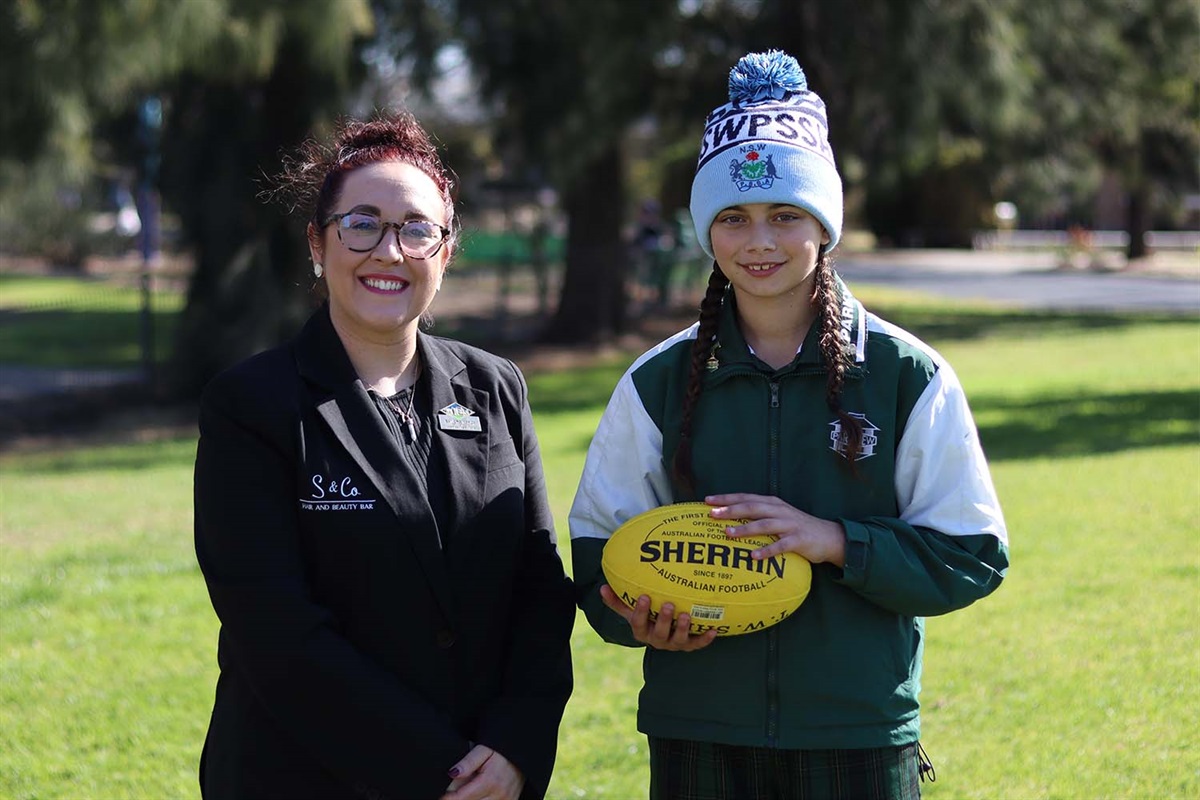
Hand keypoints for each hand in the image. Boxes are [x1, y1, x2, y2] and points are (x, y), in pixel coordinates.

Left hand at [441, 744, 523, 799]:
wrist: (523, 753)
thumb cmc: (502, 750)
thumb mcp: (484, 749)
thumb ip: (468, 762)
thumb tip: (452, 773)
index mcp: (490, 781)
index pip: (462, 797)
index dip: (448, 799)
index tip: (439, 798)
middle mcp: (499, 795)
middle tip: (451, 792)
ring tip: (465, 790)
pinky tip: (477, 795)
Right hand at [600, 584, 718, 651]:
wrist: (662, 635)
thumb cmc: (645, 618)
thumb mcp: (630, 610)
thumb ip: (617, 601)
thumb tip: (602, 587)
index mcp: (641, 631)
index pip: (638, 623)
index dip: (641, 612)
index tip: (644, 597)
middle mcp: (657, 640)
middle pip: (659, 633)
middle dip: (664, 620)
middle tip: (669, 605)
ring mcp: (673, 644)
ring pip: (677, 640)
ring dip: (682, 629)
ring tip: (686, 616)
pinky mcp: (688, 646)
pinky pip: (697, 644)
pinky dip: (705, 639)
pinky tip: (714, 630)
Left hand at [707, 493, 845, 567]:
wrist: (829, 536)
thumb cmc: (797, 528)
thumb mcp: (778, 517)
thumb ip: (758, 517)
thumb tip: (730, 522)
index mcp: (772, 503)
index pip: (746, 498)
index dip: (727, 498)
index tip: (708, 501)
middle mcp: (779, 511)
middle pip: (752, 507)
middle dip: (731, 510)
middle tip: (713, 514)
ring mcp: (790, 525)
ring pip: (764, 524)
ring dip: (745, 529)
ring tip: (728, 534)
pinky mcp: (799, 540)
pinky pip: (781, 545)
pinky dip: (767, 550)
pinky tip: (754, 556)